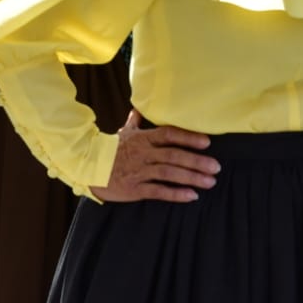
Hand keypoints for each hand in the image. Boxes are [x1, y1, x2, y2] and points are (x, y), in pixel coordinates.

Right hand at [92, 110, 220, 202]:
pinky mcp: (135, 188)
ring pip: (169, 173)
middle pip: (174, 155)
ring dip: (191, 177)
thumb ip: (135, 122)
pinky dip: (176, 194)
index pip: (169, 135)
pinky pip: (158, 191)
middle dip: (197, 161)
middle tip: (216, 167)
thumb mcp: (123, 133)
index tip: (207, 142)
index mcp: (143, 139)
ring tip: (209, 182)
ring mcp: (139, 171)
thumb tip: (139, 107)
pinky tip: (191, 196)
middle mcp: (143, 154)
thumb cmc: (109, 150)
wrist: (87, 167)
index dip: (188, 138)